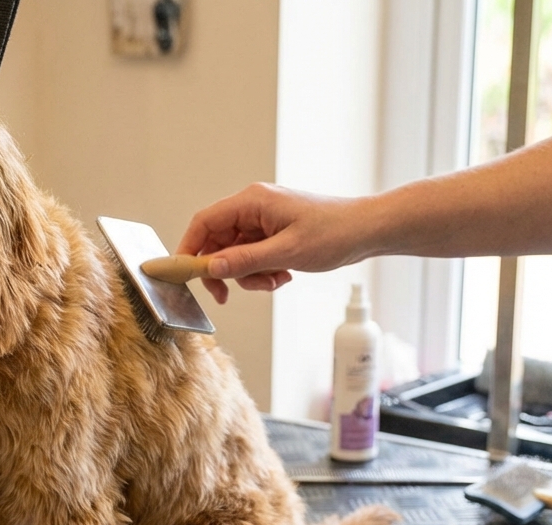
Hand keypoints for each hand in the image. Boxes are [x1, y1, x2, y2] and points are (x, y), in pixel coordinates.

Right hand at [178, 183, 369, 302]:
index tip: (184, 275)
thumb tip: (211, 268)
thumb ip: (246, 260)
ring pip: (236, 254)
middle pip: (217, 242)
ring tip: (275, 280)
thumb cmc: (334, 232)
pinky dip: (263, 272)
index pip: (205, 222)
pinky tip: (284, 275)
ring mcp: (264, 221)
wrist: (367, 231)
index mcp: (252, 202)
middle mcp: (254, 208)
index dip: (189, 248)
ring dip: (249, 275)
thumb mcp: (287, 252)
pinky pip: (254, 257)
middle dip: (226, 270)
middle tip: (229, 295)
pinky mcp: (274, 234)